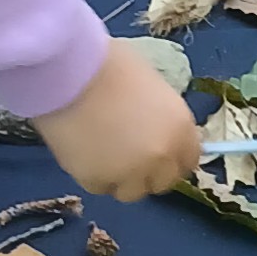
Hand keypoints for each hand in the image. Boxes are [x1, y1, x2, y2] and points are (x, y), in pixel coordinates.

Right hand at [34, 41, 201, 200]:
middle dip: (148, 172)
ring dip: (121, 178)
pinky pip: (99, 186)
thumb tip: (157, 128)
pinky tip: (82, 150)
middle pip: (163, 182)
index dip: (172, 156)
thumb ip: (161, 116)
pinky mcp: (97, 181)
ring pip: (131, 191)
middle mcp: (162, 156)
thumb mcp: (152, 86)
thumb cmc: (108, 64)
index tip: (157, 151)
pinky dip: (92, 174)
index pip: (189, 160)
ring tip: (101, 153)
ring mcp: (130, 173)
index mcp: (181, 128)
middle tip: (126, 154)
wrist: (67, 72)